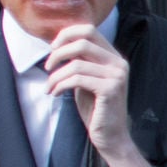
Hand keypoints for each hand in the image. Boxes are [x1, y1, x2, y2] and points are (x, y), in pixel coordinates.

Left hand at [43, 27, 154, 166]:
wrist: (110, 136)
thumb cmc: (96, 109)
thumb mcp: (86, 79)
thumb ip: (79, 62)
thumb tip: (57, 45)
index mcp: (114, 57)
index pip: (89, 30)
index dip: (66, 35)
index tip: (52, 48)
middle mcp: (119, 63)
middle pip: (82, 41)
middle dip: (58, 52)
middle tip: (47, 67)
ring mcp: (117, 75)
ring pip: (76, 63)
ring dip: (56, 75)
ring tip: (50, 87)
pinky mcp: (110, 89)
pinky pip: (77, 79)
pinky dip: (60, 85)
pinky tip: (55, 94)